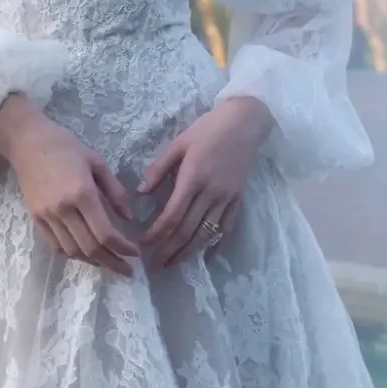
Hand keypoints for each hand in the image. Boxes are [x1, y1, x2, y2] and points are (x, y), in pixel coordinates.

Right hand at [0, 95, 140, 276]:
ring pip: (72, 251)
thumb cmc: (66, 147)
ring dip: (93, 262)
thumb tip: (129, 218)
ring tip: (108, 263)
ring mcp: (47, 216)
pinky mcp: (35, 218)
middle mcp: (63, 209)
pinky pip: (55, 246)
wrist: (28, 142)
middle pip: (90, 248)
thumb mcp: (98, 162)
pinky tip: (86, 255)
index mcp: (82, 193)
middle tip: (127, 270)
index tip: (135, 253)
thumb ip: (115, 192)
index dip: (122, 248)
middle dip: (112, 263)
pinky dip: (72, 255)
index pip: (105, 233)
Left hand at [138, 95, 273, 269]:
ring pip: (206, 233)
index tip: (143, 244)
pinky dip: (215, 244)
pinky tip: (205, 256)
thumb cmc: (208, 129)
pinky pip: (226, 227)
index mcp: (193, 178)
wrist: (246, 122)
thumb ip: (159, 169)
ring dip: (188, 252)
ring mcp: (227, 198)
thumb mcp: (178, 143)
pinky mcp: (238, 199)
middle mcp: (210, 192)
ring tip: (173, 264)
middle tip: (154, 265)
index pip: (172, 215)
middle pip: (187, 230)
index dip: (157, 233)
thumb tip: (141, 192)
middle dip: (168, 250)